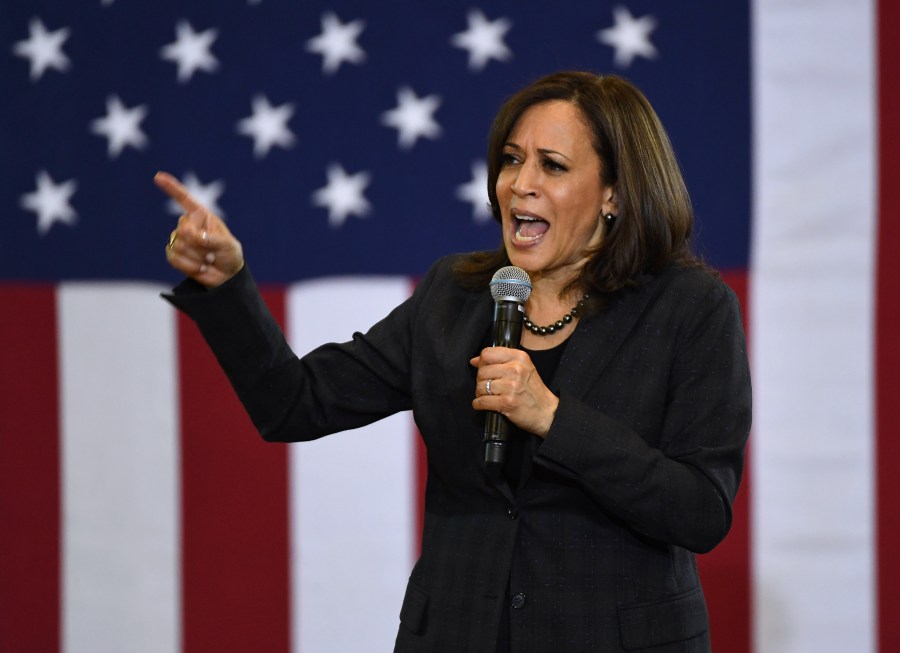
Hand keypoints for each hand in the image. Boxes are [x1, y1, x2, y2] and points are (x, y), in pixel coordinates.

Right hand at [155, 171, 243, 286]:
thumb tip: (189, 235)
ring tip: (207, 259)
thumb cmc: (229, 255)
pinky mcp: (174, 254)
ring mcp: (179, 239)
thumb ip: (210, 238)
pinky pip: (174, 258)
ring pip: (179, 245)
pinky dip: (189, 265)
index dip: (172, 188)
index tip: (158, 176)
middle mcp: (188, 225)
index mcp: (202, 216)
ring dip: (197, 257)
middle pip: (183, 230)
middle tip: (213, 251)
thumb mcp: (227, 245)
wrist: (226, 276)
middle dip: (200, 244)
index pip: (185, 199)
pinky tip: (200, 267)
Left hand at [470, 346, 559, 437]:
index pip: (488, 353)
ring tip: (488, 396)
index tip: (485, 369)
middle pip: (482, 370)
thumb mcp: (522, 368)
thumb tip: (474, 361)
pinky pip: (482, 401)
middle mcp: (516, 369)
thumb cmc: (533, 390)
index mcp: (519, 357)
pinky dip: (478, 404)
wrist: (546, 412)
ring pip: (481, 386)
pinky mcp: (507, 402)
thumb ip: (500, 361)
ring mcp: (512, 386)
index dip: (482, 362)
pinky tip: (482, 404)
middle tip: (488, 386)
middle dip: (481, 380)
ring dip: (480, 393)